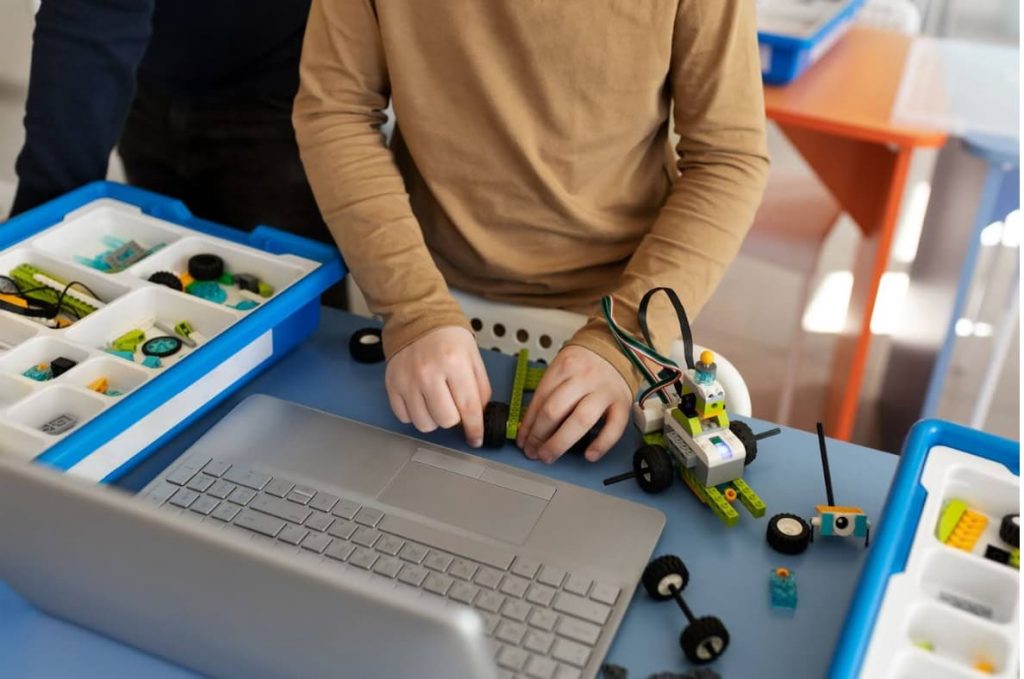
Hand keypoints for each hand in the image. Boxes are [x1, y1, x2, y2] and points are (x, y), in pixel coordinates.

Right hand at [385, 326, 491, 446]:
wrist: (416, 317)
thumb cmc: (447, 336)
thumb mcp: (473, 356)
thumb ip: (480, 388)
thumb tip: (478, 416)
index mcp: (454, 363)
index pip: (468, 408)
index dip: (475, 429)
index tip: (475, 438)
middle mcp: (429, 373)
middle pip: (446, 420)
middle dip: (455, 418)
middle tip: (454, 404)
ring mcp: (407, 381)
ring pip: (425, 424)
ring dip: (434, 418)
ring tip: (436, 401)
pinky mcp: (392, 386)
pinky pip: (405, 418)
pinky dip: (415, 414)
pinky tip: (421, 399)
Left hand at [517, 345, 631, 463]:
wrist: (619, 348)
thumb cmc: (587, 362)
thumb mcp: (563, 367)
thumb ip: (549, 391)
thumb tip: (530, 425)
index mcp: (564, 367)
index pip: (540, 400)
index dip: (528, 425)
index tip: (522, 441)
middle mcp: (584, 378)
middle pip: (555, 410)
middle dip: (539, 436)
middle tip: (532, 452)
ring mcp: (604, 391)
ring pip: (580, 420)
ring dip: (560, 442)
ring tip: (549, 456)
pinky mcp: (623, 403)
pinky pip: (614, 427)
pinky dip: (601, 444)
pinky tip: (588, 455)